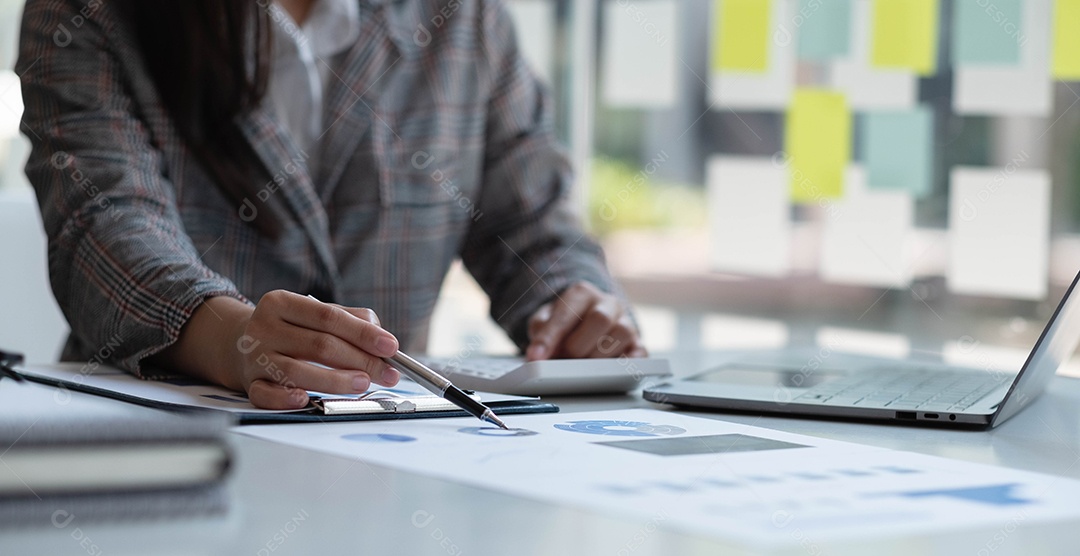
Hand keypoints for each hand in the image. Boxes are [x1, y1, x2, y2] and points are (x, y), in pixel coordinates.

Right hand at [233, 290, 400, 407]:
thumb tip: (381, 337)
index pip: (328, 317)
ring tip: (364, 383)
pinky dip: (286, 399)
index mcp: (281, 302)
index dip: (363, 334)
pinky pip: (266, 394)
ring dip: (335, 381)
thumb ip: (350, 319)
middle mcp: (264, 328)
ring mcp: (254, 357)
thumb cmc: (291, 329)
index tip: (391, 347)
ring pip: (297, 372)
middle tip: (387, 373)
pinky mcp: (249, 383)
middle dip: (360, 361)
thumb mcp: (315, 314)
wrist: (239, 344)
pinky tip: (306, 400)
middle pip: (319, 345)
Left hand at [525, 282, 646, 360]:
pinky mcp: (638, 344)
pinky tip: (609, 373)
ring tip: (583, 369)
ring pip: (623, 333)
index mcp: (582, 293)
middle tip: (564, 361)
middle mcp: (608, 304)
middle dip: (577, 346)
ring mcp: (626, 322)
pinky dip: (626, 364)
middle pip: (599, 319)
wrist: (585, 325)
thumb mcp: (544, 322)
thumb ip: (540, 333)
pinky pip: (640, 352)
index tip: (536, 357)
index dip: (550, 337)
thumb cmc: (565, 324)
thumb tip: (538, 356)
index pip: (567, 312)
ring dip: (599, 356)